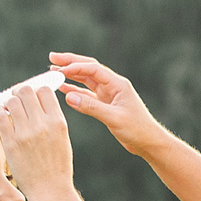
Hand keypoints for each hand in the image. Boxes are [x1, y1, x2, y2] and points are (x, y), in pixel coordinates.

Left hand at [0, 78, 76, 200]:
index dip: (36, 91)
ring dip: (8, 102)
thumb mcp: (62, 139)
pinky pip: (0, 116)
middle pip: (26, 91)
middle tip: (17, 99)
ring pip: (11, 101)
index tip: (31, 97)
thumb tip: (37, 100)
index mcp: (58, 122)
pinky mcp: (11, 143)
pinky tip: (1, 116)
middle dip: (20, 93)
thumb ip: (51, 119)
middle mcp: (42, 125)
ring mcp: (25, 134)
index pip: (44, 91)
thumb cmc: (56, 166)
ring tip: (9, 110)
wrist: (50, 191)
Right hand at [49, 54, 166, 156]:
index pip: (93, 70)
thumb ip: (92, 108)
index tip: (59, 69)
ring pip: (86, 80)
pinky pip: (87, 94)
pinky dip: (75, 90)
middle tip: (52, 57)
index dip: (75, 67)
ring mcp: (108, 94)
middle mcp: (112, 86)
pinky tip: (63, 89)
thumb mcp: (114, 118)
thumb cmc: (137, 130)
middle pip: (88, 68)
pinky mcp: (105, 104)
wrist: (148, 142)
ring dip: (71, 74)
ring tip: (54, 70)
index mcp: (117, 84)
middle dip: (70, 62)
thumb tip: (69, 97)